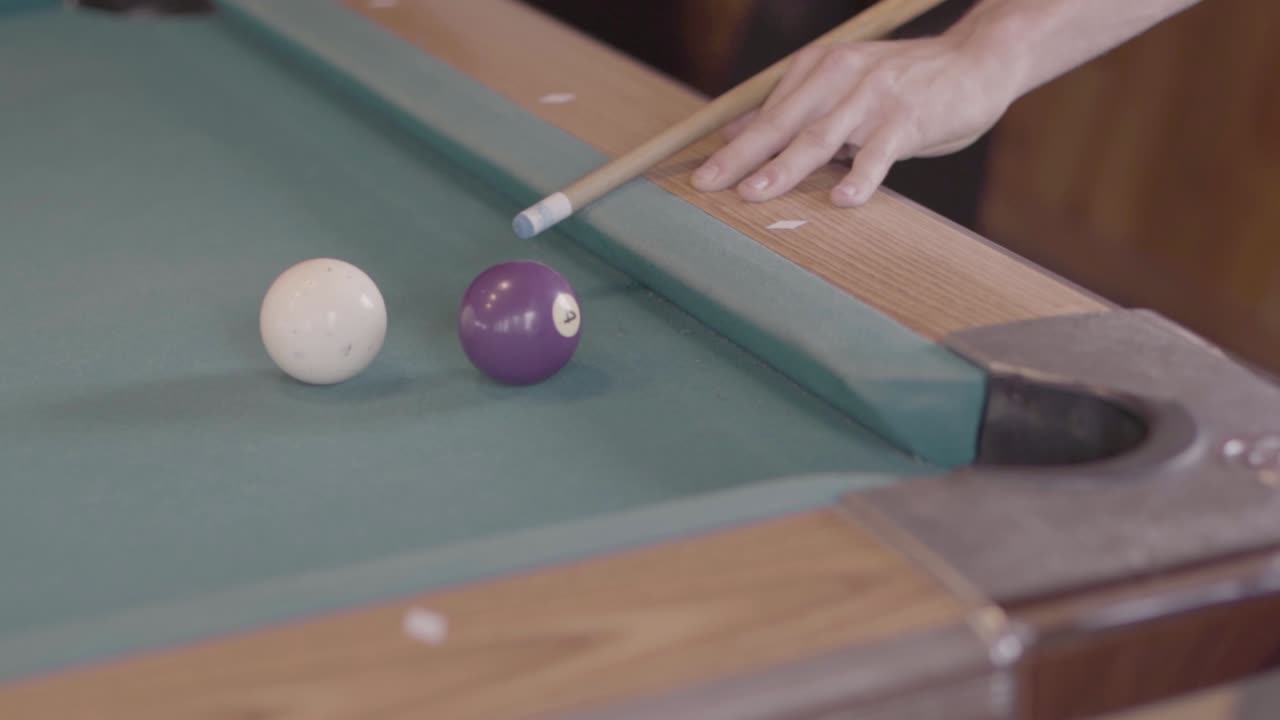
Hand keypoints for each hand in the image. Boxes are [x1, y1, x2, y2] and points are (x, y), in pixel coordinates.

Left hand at [690, 33, 1020, 206]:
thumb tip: (734, 132)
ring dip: (785, 167)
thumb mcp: (841, 88)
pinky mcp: (909, 117)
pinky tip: (844, 200)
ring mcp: (873, 96)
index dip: (733, 147)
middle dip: (742, 158)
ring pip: (821, 137)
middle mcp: (839, 76)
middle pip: (782, 124)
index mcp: (818, 69)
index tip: (701, 176)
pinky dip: (862, 176)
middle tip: (709, 185)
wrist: (976, 60)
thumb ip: (793, 109)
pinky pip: (880, 152)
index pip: (767, 114)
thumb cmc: (903, 83)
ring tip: (755, 194)